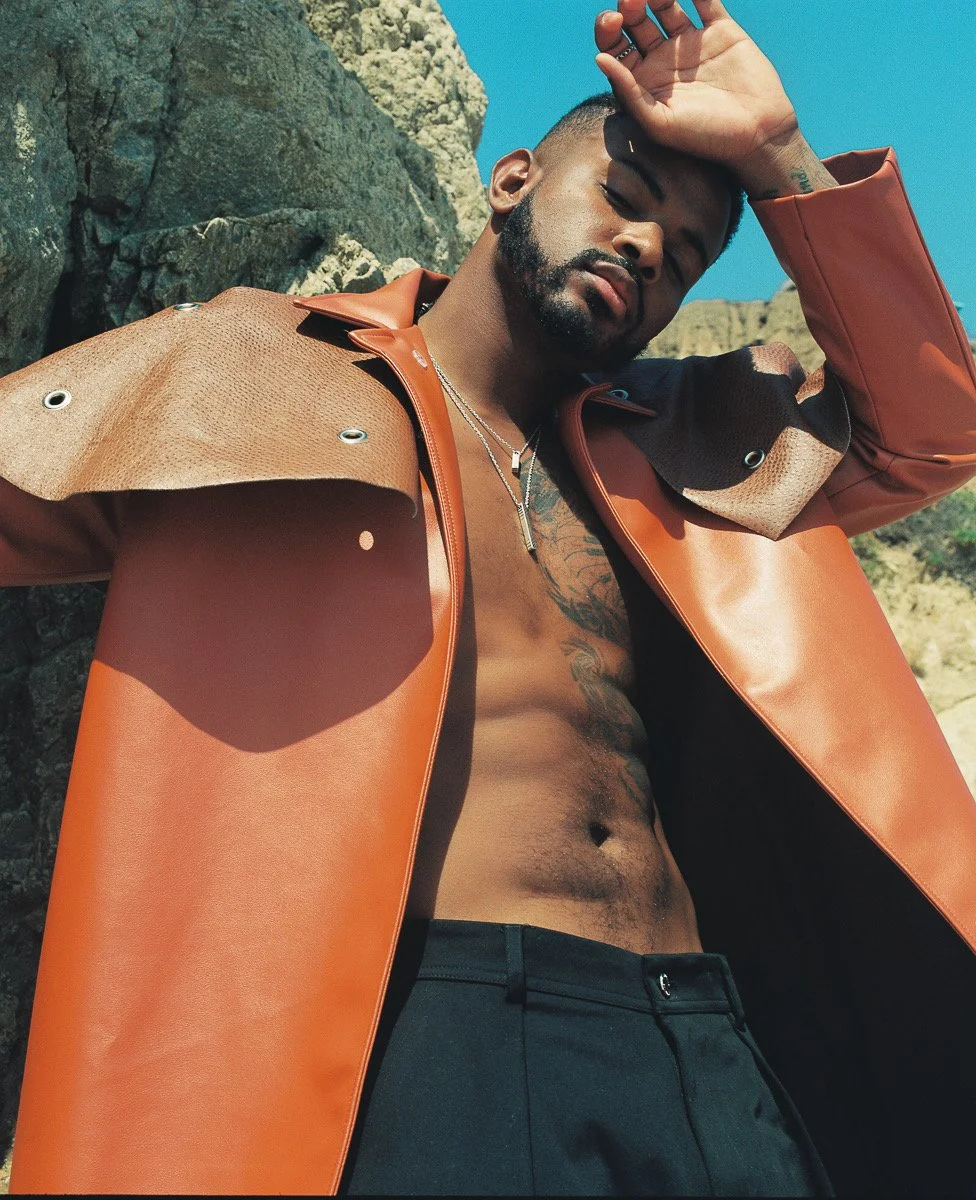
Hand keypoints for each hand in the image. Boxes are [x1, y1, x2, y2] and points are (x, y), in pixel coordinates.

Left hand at [594, 0, 799, 171]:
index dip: (608, 30)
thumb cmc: (705, 137)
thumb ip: (628, 92)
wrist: (758, 134)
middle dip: (628, 5)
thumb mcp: (659, 123)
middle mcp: (664, 60)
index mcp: (644, 82)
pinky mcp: (721, 31)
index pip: (616, 47)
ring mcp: (692, 44)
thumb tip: (600, 58)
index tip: (615, 20)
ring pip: (666, 6)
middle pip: (637, 21)